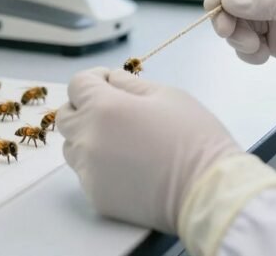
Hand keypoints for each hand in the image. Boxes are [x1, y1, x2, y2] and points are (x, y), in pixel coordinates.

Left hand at [58, 67, 240, 233]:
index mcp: (104, 108)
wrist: (209, 192)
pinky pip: (86, 174)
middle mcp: (89, 139)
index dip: (93, 79)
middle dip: (84, 107)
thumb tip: (111, 79)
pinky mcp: (97, 196)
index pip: (76, 84)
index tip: (109, 83)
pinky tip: (128, 166)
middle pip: (66, 116)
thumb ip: (130, 84)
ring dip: (88, 138)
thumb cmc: (195, 139)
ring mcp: (89, 171)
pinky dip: (99, 166)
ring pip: (72, 146)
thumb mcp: (167, 95)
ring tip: (122, 141)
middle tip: (113, 111)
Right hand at [204, 0, 275, 87]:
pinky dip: (246, 52)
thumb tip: (229, 1)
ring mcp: (275, 18)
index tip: (213, 7)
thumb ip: (269, 3)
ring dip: (236, 36)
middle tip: (228, 33)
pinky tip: (262, 58)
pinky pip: (247, 44)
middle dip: (226, 16)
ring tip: (254, 49)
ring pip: (236, 23)